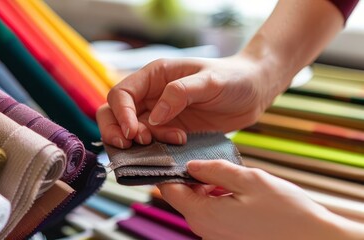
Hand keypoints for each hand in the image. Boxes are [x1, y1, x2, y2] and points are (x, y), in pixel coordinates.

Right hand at [97, 54, 282, 148]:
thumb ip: (180, 93)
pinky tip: (173, 152)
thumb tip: (154, 115)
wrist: (254, 93)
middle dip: (117, 132)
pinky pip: (150, 146)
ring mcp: (158, 116)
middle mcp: (150, 96)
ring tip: (166, 145)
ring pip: (129, 134)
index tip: (133, 132)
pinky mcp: (169, 133)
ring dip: (139, 145)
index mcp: (154, 76)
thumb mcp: (210, 80)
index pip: (121, 94)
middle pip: (113, 114)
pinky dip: (153, 153)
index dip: (121, 114)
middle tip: (133, 146)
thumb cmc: (234, 78)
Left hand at [158, 160, 363, 239]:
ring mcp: (216, 238)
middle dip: (193, 178)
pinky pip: (214, 217)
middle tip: (212, 162)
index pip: (169, 190)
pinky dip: (219, 202)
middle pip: (183, 198)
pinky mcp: (228, 239)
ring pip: (199, 206)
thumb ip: (216, 171)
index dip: (170, 169)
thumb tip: (192, 165)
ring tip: (232, 178)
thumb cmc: (287, 212)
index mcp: (204, 215)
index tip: (178, 154)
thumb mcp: (250, 180)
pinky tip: (239, 194)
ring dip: (208, 190)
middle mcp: (204, 231)